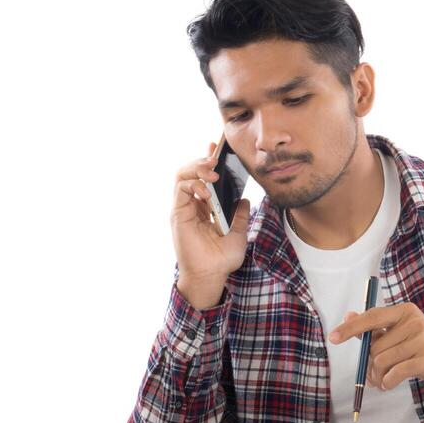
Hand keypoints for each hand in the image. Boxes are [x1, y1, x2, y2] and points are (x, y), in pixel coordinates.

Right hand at [170, 141, 250, 305]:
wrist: (211, 276)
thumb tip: (245, 200)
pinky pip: (181, 189)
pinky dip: (194, 184)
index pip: (203, 176)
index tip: (217, 146)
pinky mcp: (178, 214)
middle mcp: (191, 204)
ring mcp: (183, 208)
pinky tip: (207, 191)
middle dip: (203, 159)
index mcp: (204, 206)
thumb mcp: (238, 233)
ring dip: (197, 168)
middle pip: (191, 171)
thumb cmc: (222, 259)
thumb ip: (240, 215)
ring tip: (213, 171)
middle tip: (216, 158)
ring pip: (182, 175)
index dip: (208, 159)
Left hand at [327, 302, 423, 406]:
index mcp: (405, 311)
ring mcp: (422, 339)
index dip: (351, 328)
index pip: (372, 317)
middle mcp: (414, 321)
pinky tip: (390, 384)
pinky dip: (387, 383)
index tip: (333, 337)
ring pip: (381, 361)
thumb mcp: (402, 334)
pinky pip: (394, 373)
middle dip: (369, 365)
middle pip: (374, 346)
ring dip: (377, 376)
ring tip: (382, 381)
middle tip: (372, 375)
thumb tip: (349, 315)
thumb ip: (377, 327)